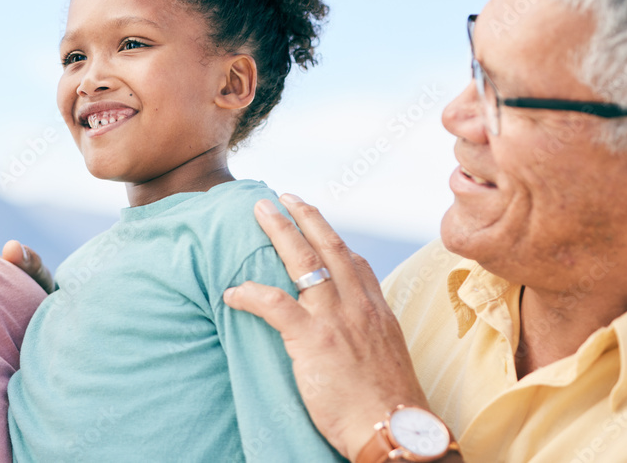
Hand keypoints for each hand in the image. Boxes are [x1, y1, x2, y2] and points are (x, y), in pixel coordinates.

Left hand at [222, 195, 429, 459]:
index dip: (333, 238)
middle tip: (283, 196)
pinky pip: (274, 304)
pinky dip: (251, 293)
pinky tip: (233, 292)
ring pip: (304, 261)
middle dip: (305, 217)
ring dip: (279, 231)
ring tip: (261, 212)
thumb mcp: (388, 358)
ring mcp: (336, 319)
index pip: (355, 262)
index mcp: (377, 311)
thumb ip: (370, 335)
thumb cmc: (389, 407)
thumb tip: (353, 333)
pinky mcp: (313, 339)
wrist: (394, 431)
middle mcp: (358, 306)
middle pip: (329, 247)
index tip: (317, 221)